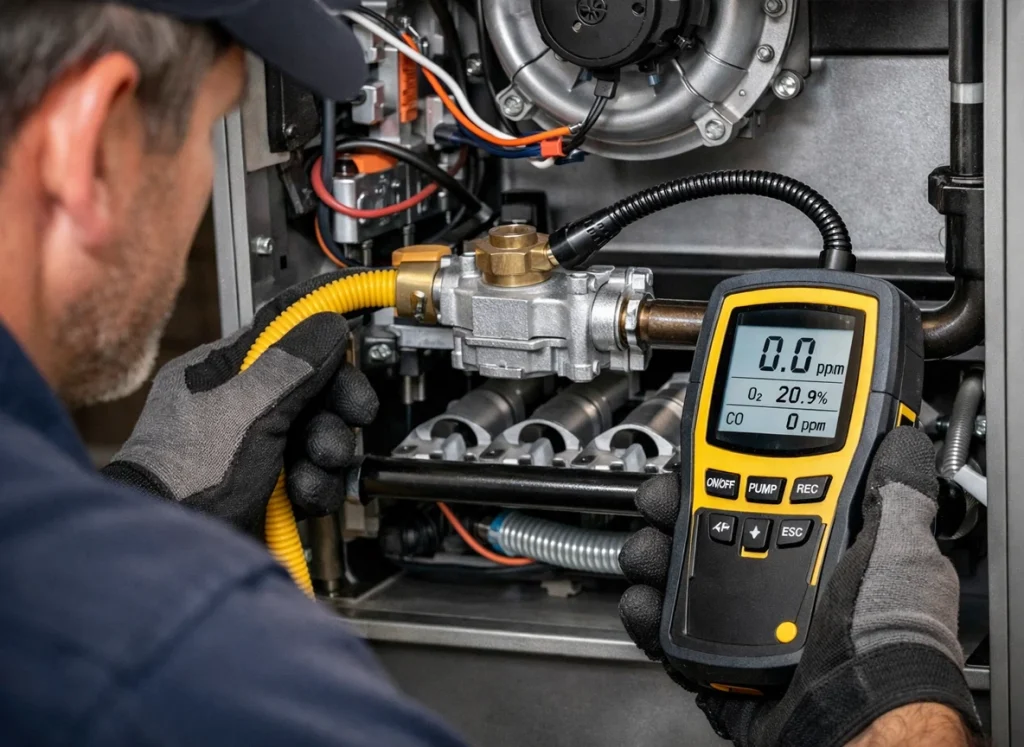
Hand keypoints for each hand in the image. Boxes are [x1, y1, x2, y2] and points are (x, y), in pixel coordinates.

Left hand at [103, 271, 377, 538]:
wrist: (175, 555)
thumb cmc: (184, 479)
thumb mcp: (247, 409)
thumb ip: (292, 364)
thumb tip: (327, 326)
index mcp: (221, 374)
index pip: (283, 336)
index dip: (322, 338)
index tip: (352, 331)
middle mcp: (240, 407)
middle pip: (315, 389)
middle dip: (335, 410)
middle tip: (351, 417)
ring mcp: (257, 448)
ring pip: (321, 434)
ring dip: (327, 453)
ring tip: (310, 469)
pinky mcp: (273, 488)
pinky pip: (316, 474)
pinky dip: (317, 487)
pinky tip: (301, 495)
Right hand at [618, 427, 980, 745]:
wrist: (860, 713)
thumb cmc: (885, 637)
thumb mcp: (902, 548)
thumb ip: (895, 490)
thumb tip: (900, 441)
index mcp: (810, 550)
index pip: (751, 495)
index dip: (716, 474)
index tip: (693, 463)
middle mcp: (772, 583)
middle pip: (700, 531)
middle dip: (668, 509)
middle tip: (659, 502)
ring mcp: (740, 622)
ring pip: (675, 577)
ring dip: (651, 557)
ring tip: (649, 554)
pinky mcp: (714, 661)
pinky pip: (666, 632)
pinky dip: (646, 615)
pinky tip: (646, 602)